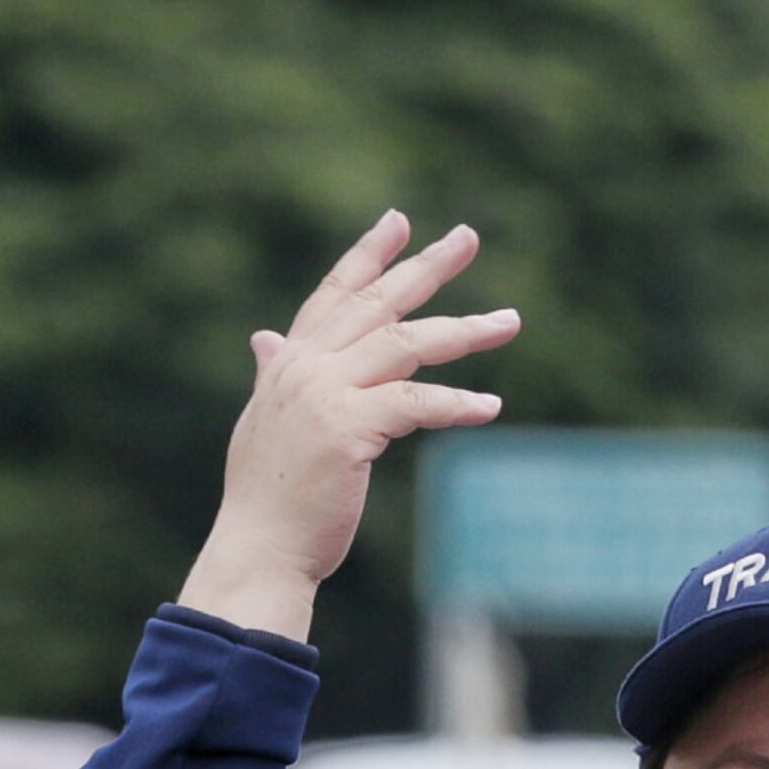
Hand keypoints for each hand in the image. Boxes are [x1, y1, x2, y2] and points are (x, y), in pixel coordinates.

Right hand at [176, 212, 518, 640]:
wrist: (258, 547)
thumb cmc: (268, 496)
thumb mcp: (267, 420)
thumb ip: (274, 373)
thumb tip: (266, 339)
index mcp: (290, 362)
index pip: (335, 295)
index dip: (368, 256)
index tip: (399, 221)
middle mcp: (306, 366)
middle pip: (378, 304)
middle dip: (427, 267)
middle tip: (468, 236)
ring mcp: (325, 393)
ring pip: (407, 346)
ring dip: (464, 330)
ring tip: (510, 322)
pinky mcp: (348, 428)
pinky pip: (417, 405)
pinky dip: (456, 404)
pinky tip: (491, 407)